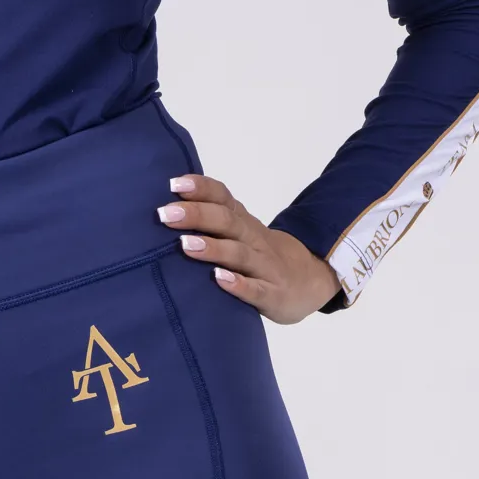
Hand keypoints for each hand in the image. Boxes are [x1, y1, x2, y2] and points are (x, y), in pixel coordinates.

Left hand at [157, 173, 341, 323]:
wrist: (312, 280)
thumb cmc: (262, 255)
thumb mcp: (242, 232)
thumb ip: (212, 219)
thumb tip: (167, 207)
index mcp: (243, 222)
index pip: (223, 198)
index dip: (201, 188)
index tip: (174, 183)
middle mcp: (253, 239)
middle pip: (227, 222)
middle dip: (196, 215)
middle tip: (166, 214)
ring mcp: (265, 267)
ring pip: (239, 254)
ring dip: (213, 248)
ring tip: (185, 244)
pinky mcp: (273, 294)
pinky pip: (256, 289)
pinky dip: (238, 284)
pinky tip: (219, 279)